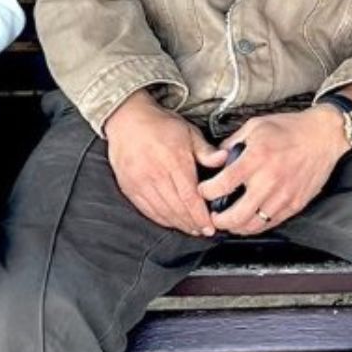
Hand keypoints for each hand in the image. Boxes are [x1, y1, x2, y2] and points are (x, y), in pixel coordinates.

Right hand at [104, 90, 223, 236]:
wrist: (127, 120)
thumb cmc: (159, 125)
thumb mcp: (188, 132)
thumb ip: (206, 150)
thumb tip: (224, 160)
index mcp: (174, 160)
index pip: (190, 196)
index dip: (201, 216)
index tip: (210, 226)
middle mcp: (156, 174)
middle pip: (177, 208)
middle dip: (192, 223)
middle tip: (204, 230)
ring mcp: (141, 183)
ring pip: (162, 212)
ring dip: (178, 224)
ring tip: (191, 228)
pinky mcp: (130, 188)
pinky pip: (147, 210)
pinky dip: (161, 219)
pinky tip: (172, 221)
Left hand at [200, 107, 347, 235]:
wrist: (323, 136)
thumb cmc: (290, 128)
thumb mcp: (256, 126)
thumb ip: (233, 143)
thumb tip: (216, 157)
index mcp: (256, 159)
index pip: (222, 185)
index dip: (206, 192)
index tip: (203, 191)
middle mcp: (269, 181)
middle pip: (236, 215)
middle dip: (218, 220)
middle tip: (212, 216)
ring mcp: (283, 196)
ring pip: (253, 225)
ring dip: (236, 227)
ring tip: (229, 222)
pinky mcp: (295, 204)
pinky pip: (271, 223)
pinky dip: (256, 226)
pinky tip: (249, 220)